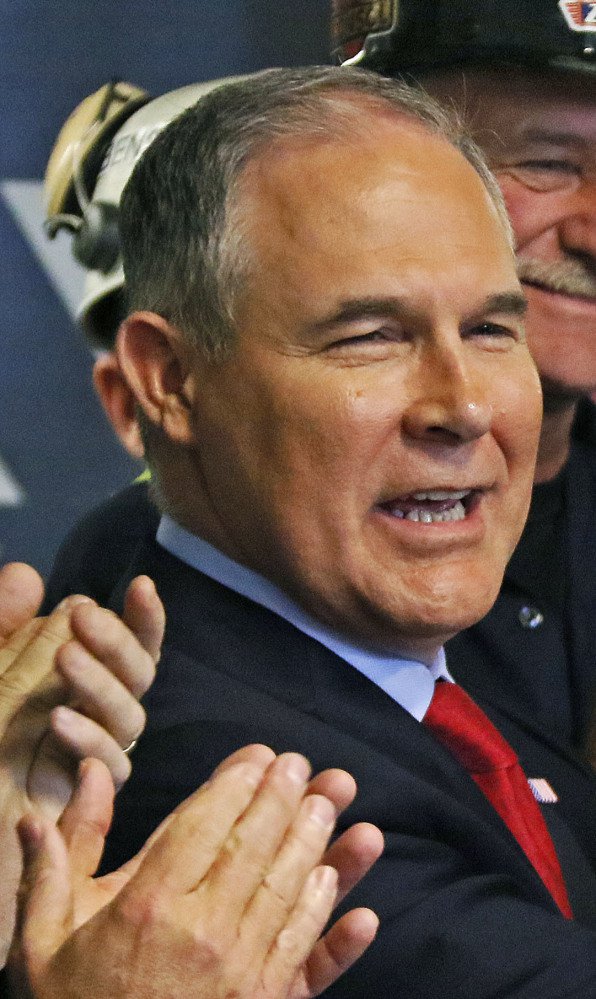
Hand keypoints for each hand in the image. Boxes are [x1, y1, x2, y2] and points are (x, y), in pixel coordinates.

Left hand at [0, 563, 164, 960]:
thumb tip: (31, 575)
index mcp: (71, 681)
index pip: (125, 647)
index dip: (140, 620)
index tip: (142, 585)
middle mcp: (88, 715)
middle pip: (137, 676)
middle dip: (119, 641)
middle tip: (83, 617)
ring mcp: (84, 758)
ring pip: (129, 718)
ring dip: (103, 684)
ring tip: (66, 659)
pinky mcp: (77, 801)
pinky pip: (106, 768)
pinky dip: (89, 740)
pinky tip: (59, 722)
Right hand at [11, 746, 381, 998]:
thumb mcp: (44, 934)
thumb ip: (64, 852)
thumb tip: (88, 774)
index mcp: (148, 907)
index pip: (203, 827)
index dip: (235, 785)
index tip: (259, 755)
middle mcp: (201, 933)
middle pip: (253, 849)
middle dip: (281, 799)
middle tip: (299, 764)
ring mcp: (239, 972)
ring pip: (287, 891)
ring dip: (313, 842)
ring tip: (329, 802)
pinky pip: (304, 953)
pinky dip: (330, 919)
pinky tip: (348, 891)